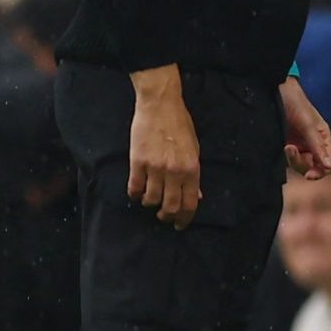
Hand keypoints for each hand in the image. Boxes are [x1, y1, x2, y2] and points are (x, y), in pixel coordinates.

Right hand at [128, 67, 202, 227]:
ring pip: (151, 199)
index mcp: (192, 168)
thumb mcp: (194, 150)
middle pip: (170, 206)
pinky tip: (136, 193)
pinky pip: (134, 187)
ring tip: (150, 201)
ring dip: (150, 204)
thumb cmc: (180, 126)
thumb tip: (196, 196)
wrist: (160, 106)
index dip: (185, 218)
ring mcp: (155, 167)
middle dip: (167, 216)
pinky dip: (135, 195)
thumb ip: (194, 175)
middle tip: (163, 217)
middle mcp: (175, 171)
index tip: (180, 224)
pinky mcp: (137, 162)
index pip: (190, 203)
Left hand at [281, 79, 330, 180]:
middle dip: (301, 163)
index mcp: (323, 138)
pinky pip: (286, 160)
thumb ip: (317, 146)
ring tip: (285, 145)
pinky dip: (284, 158)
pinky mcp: (283, 144)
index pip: (326, 163)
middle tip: (289, 150)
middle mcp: (312, 143)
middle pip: (312, 167)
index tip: (309, 175)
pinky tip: (281, 146)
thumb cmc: (294, 103)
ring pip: (298, 165)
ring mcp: (298, 145)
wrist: (273, 90)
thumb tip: (328, 167)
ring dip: (292, 159)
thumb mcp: (307, 125)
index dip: (319, 171)